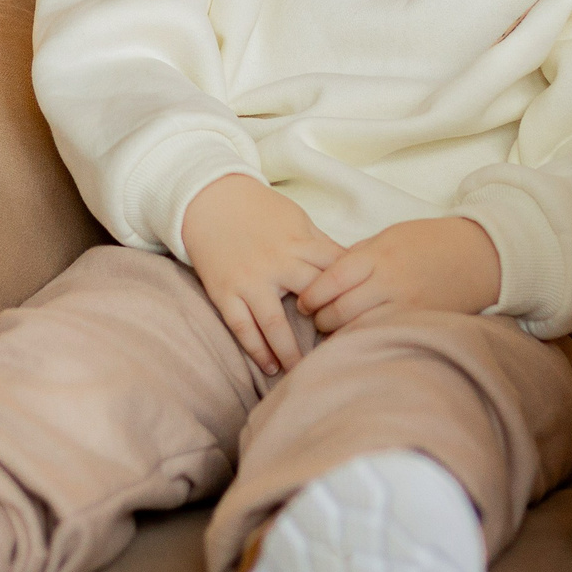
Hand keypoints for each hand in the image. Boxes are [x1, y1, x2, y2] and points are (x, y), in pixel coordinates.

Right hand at [181, 174, 342, 375]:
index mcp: (299, 244)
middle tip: (341, 352)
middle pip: (311, 301)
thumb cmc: (259, 210)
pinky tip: (270, 367)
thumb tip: (351, 268)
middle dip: (326, 327)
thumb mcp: (296, 219)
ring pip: (275, 324)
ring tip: (303, 372)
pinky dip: (257, 350)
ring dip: (290, 352)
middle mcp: (276, 264)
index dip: (351, 297)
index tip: (363, 319)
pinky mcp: (225, 292)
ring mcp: (249, 280)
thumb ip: (320, 245)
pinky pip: (242, 327)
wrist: (209, 199)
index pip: (335, 275)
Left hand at [296, 216, 500, 335]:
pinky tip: (357, 340)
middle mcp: (390, 282)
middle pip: (340, 309)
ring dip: (340, 333)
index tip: (304, 303)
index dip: (312, 295)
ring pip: (359, 328)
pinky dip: (365, 339)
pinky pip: (382, 335)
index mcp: (378, 256)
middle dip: (321, 318)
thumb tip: (324, 275)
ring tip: (333, 332)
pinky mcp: (419, 322)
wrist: (478, 256)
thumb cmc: (429, 242)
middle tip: (315, 319)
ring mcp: (406, 306)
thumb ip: (357, 256)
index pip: (332, 280)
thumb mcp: (388, 237)